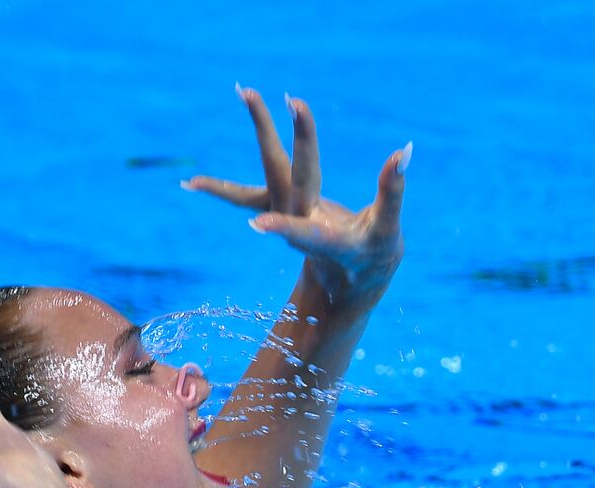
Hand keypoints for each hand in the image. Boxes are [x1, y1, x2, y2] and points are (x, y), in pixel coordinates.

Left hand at [182, 86, 407, 308]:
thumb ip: (393, 190)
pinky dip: (221, 191)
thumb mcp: (387, 229)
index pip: (306, 224)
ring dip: (220, 186)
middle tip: (250, 93)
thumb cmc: (373, 257)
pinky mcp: (279, 210)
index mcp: (324, 238)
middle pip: (279, 173)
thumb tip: (404, 149)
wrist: (346, 286)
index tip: (256, 225)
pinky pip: (246, 197)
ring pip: (248, 193)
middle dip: (266, 133)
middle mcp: (297, 222)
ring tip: (189, 182)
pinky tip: (191, 183)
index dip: (285, 225)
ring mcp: (284, 216)